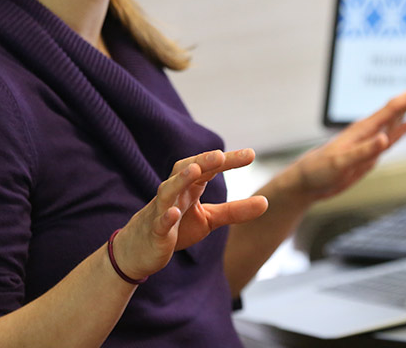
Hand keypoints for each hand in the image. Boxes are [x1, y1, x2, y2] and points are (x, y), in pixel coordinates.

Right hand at [111, 149, 268, 280]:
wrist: (139, 250)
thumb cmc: (176, 228)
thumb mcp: (209, 219)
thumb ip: (235, 210)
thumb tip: (266, 202)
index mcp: (189, 187)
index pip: (209, 168)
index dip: (228, 161)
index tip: (251, 154)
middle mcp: (175, 193)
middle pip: (187, 171)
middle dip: (203, 161)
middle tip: (220, 155)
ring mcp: (161, 210)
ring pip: (168, 190)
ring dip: (180, 179)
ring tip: (195, 169)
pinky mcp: (154, 232)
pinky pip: (159, 222)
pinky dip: (165, 216)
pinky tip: (174, 213)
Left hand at [283, 77, 405, 202]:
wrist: (306, 183)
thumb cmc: (318, 171)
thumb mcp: (340, 163)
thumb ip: (363, 151)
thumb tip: (385, 138)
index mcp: (363, 129)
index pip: (395, 107)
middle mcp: (369, 131)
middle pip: (399, 107)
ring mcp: (371, 141)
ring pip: (397, 118)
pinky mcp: (371, 153)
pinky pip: (393, 136)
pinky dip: (404, 127)